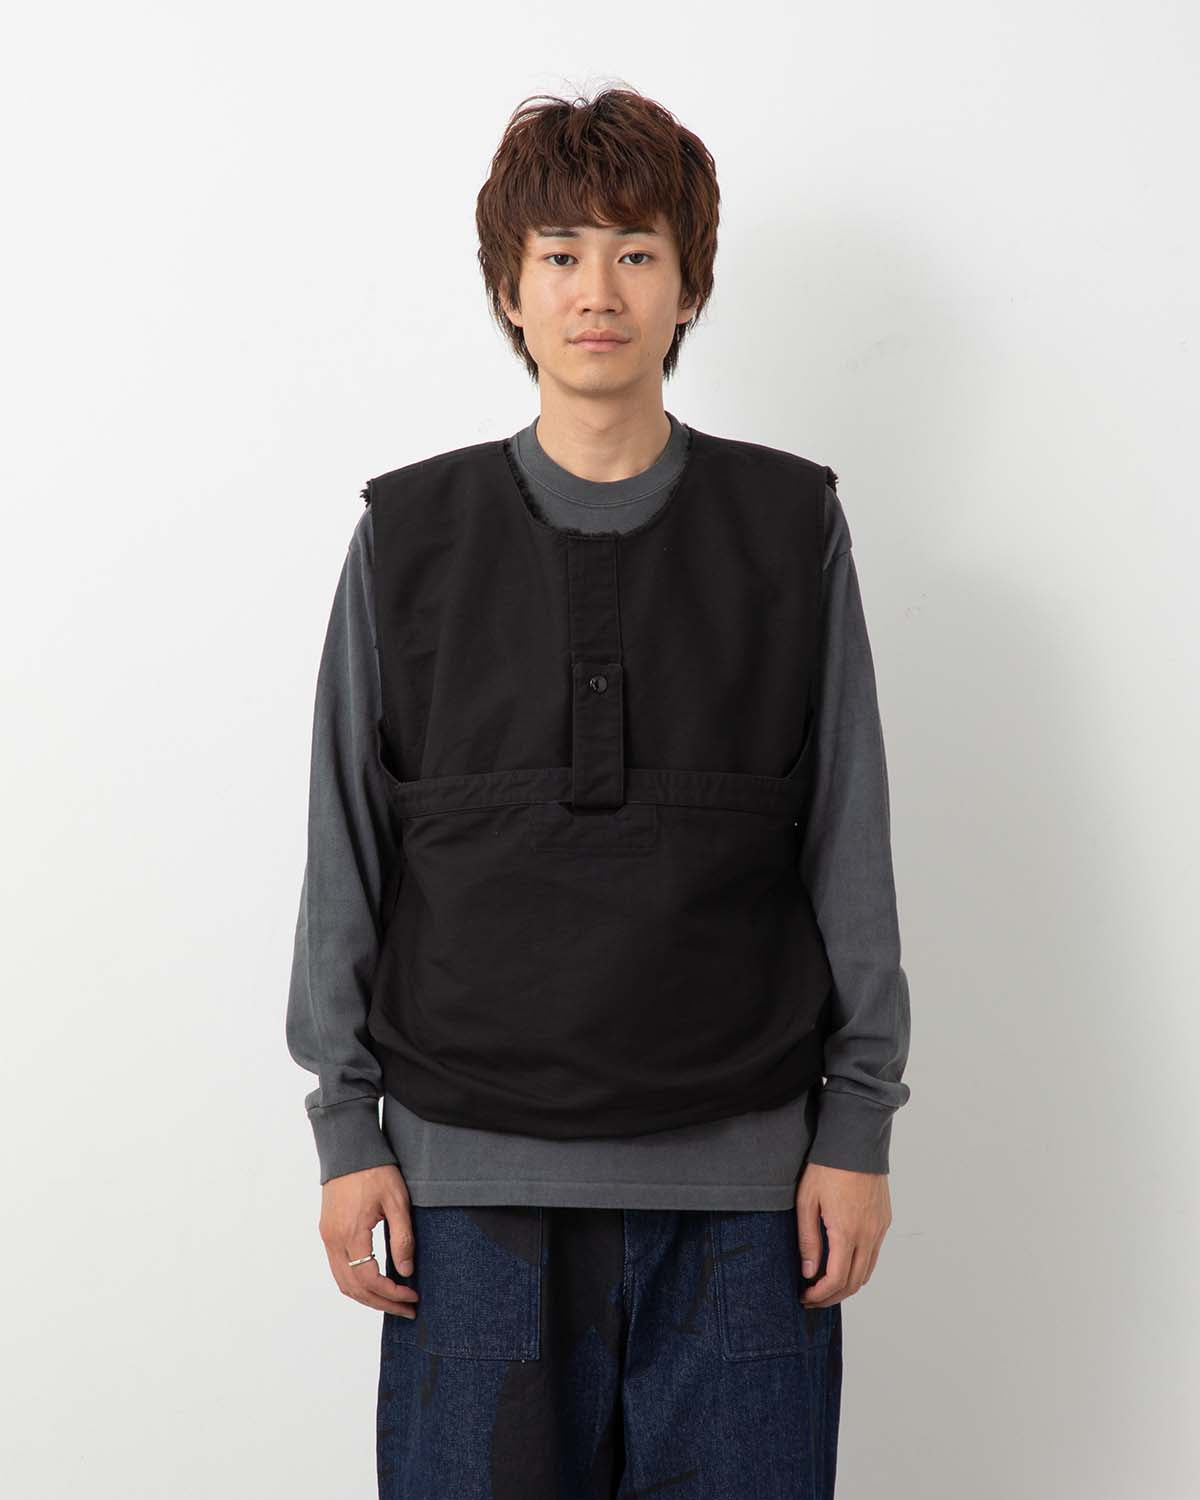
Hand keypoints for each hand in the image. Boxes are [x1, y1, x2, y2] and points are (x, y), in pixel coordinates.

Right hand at [319, 1164, 420, 1317]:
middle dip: (382, 1303)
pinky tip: (374, 1283)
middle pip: (354, 1289)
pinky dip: (355, 1283)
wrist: (349, 1149)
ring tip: (392, 1301)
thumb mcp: (397, 1201)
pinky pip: (338, 1269)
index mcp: (351, 1234)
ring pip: (343, 1282)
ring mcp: (328, 1237)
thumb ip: (402, 1238)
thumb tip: (405, 1271)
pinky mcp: (327, 1232)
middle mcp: (334, 1240)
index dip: (392, 1293)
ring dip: (367, 1297)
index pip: (370, 1279)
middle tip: (406, 1309)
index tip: (413, 1296)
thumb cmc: (376, 1171)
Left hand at [795, 1161, 891, 1307]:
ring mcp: (879, 1228)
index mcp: (847, 1232)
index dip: (820, 1295)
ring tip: (825, 1284)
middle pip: (854, 1282)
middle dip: (832, 1296)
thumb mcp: (807, 1201)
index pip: (836, 1279)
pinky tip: (842, 1262)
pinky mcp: (884, 1220)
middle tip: (812, 1297)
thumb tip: (809, 1272)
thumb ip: (808, 1240)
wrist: (855, 1140)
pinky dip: (859, 1267)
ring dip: (847, 1284)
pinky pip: (874, 1254)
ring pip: (867, 1271)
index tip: (805, 1296)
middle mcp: (868, 1234)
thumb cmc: (827, 1167)